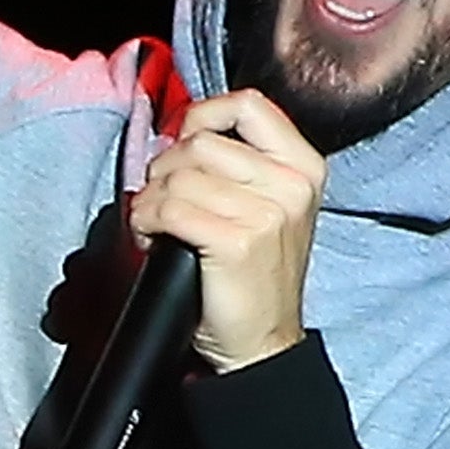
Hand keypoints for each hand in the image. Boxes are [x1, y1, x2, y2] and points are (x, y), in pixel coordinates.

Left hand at [125, 91, 325, 373]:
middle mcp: (292, 184)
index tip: (183, 143)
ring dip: (151, 200)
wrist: (262, 343)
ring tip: (157, 224)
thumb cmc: (254, 273)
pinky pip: (169, 209)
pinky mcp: (236, 242)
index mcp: (304, 166)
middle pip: (200, 142)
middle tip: (162, 200)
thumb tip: (182, 131)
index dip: (203, 116)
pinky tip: (152, 238)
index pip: (248, 105)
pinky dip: (145, 221)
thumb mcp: (269, 206)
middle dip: (165, 169)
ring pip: (178, 176)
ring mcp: (267, 213)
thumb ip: (240, 163)